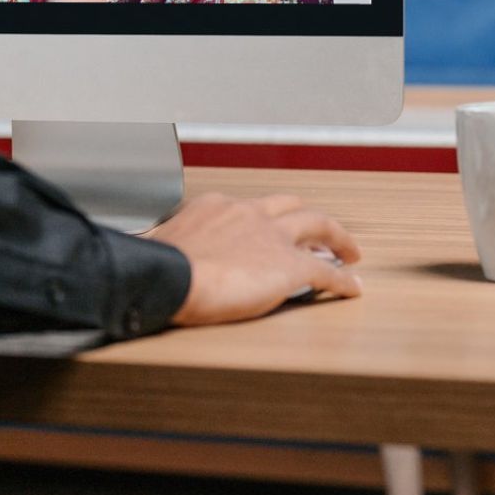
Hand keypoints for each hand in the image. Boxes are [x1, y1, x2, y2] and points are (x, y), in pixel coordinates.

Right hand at [145, 193, 363, 324]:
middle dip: (308, 217)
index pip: (248, 207)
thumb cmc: (156, 265)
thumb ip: (160, 243)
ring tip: (349, 252)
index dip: (264, 219)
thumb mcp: (155, 243)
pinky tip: (352, 289)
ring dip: (337, 237)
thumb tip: (142, 249)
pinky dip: (343, 280)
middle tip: (321, 232)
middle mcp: (249, 213)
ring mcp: (273, 238)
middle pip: (291, 206)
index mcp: (217, 206)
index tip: (268, 229)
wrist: (170, 276)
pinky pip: (327, 272)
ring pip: (318, 225)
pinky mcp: (290, 267)